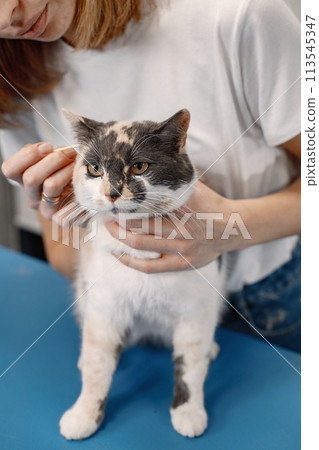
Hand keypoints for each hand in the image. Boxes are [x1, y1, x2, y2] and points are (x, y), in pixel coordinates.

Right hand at [1, 142, 76, 219]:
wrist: (89, 193)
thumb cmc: (69, 171)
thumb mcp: (52, 158)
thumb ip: (44, 152)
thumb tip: (47, 148)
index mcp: (23, 180)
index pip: (10, 169)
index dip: (28, 155)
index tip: (48, 146)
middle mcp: (31, 197)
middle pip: (30, 178)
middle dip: (53, 160)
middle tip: (69, 153)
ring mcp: (45, 209)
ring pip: (50, 185)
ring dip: (66, 170)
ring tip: (76, 162)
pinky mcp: (61, 217)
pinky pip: (67, 198)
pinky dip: (75, 181)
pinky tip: (80, 176)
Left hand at [105, 182, 239, 272]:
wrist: (234, 228)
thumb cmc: (209, 204)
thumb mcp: (194, 187)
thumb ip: (172, 182)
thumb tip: (145, 168)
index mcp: (185, 205)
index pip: (148, 201)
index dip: (128, 200)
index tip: (114, 195)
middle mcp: (183, 227)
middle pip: (141, 222)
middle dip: (119, 217)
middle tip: (106, 210)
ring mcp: (182, 248)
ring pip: (141, 243)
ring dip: (120, 234)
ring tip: (108, 226)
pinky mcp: (182, 263)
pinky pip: (149, 267)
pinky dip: (129, 261)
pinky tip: (116, 254)